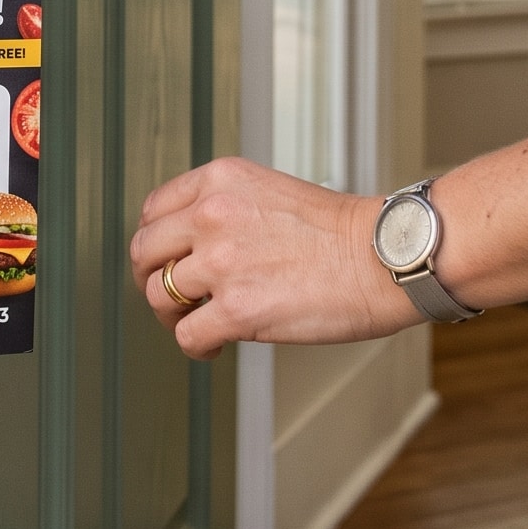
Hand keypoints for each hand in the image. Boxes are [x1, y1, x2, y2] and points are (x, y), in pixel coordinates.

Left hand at [128, 157, 420, 359]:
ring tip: (198, 323)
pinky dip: (196, 347)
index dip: (156, 243)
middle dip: (151, 279)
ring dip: (174, 316)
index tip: (165, 260)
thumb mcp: (269, 191)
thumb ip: (225, 208)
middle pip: (144, 253)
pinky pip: (187, 335)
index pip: (153, 211)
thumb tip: (192, 244)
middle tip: (170, 297)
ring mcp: (220, 263)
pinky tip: (214, 347)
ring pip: (159, 296)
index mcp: (218, 181)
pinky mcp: (236, 309)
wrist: (383, 258)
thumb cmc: (341, 232)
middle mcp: (211, 215)